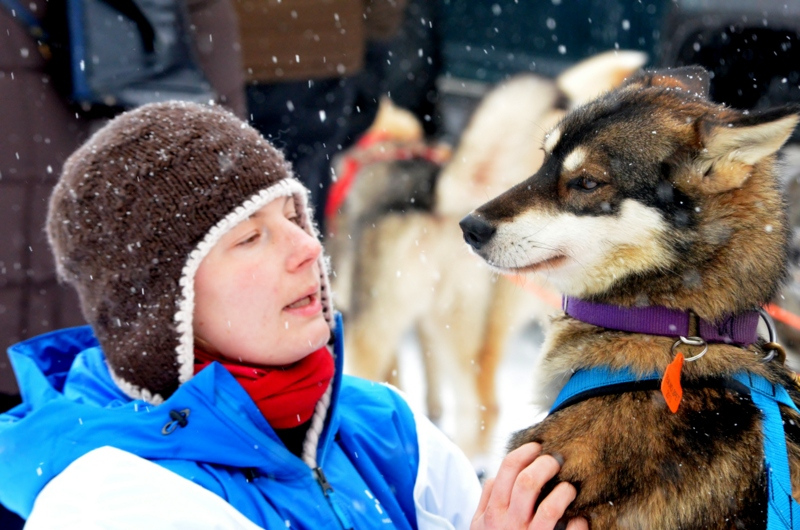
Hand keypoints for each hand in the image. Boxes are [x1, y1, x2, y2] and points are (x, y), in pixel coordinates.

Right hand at [471, 442, 588, 529]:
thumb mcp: (480, 525)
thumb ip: (487, 499)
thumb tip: (497, 475)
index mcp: (493, 512)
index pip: (508, 469)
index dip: (525, 452)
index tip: (537, 446)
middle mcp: (510, 524)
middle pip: (528, 483)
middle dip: (546, 465)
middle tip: (556, 460)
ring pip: (551, 508)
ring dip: (564, 492)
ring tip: (569, 488)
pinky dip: (579, 522)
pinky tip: (579, 518)